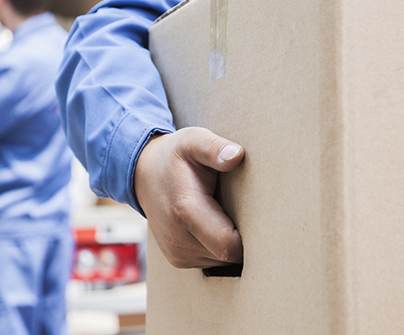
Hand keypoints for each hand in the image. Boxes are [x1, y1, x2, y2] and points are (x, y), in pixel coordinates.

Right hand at [134, 127, 244, 268]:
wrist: (144, 175)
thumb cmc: (175, 156)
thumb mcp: (193, 141)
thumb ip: (214, 148)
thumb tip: (236, 155)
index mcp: (186, 210)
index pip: (228, 245)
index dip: (249, 236)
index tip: (259, 217)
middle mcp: (178, 238)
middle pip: (228, 256)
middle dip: (243, 239)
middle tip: (246, 212)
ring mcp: (176, 253)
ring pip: (221, 262)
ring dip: (229, 244)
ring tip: (226, 215)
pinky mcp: (178, 259)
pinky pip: (211, 262)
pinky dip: (218, 248)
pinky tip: (215, 225)